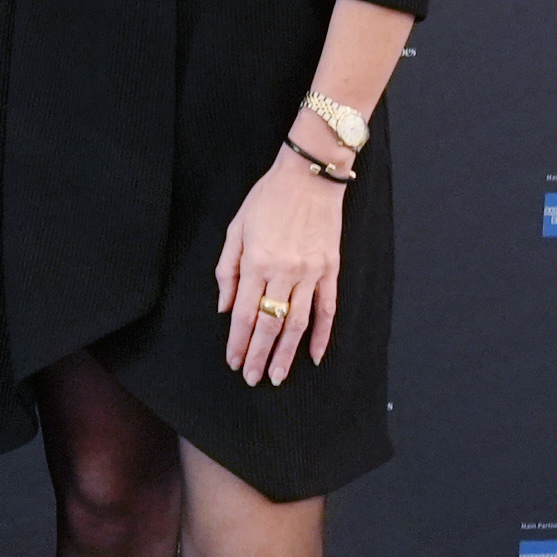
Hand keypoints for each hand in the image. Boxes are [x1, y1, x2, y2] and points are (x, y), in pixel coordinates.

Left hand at [214, 148, 344, 382]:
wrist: (309, 177)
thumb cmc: (267, 199)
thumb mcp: (236, 229)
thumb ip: (227, 269)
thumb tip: (225, 307)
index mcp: (256, 262)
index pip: (245, 314)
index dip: (238, 342)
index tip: (233, 362)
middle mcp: (284, 272)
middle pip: (270, 324)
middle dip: (260, 355)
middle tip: (253, 379)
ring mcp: (310, 273)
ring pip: (298, 323)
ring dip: (287, 353)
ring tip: (279, 376)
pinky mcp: (331, 270)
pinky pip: (327, 309)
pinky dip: (323, 335)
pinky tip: (316, 355)